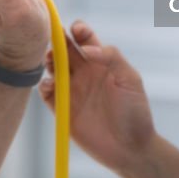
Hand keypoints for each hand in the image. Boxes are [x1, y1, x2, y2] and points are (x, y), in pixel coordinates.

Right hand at [39, 21, 155, 173]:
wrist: (130, 148)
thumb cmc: (135, 111)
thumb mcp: (129, 78)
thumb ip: (110, 57)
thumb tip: (85, 49)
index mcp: (100, 61)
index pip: (84, 38)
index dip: (78, 30)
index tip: (75, 29)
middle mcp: (83, 72)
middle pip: (64, 49)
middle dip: (57, 41)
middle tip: (56, 42)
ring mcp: (72, 90)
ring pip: (52, 68)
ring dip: (48, 61)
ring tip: (51, 62)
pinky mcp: (62, 109)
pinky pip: (46, 92)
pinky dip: (44, 85)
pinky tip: (50, 85)